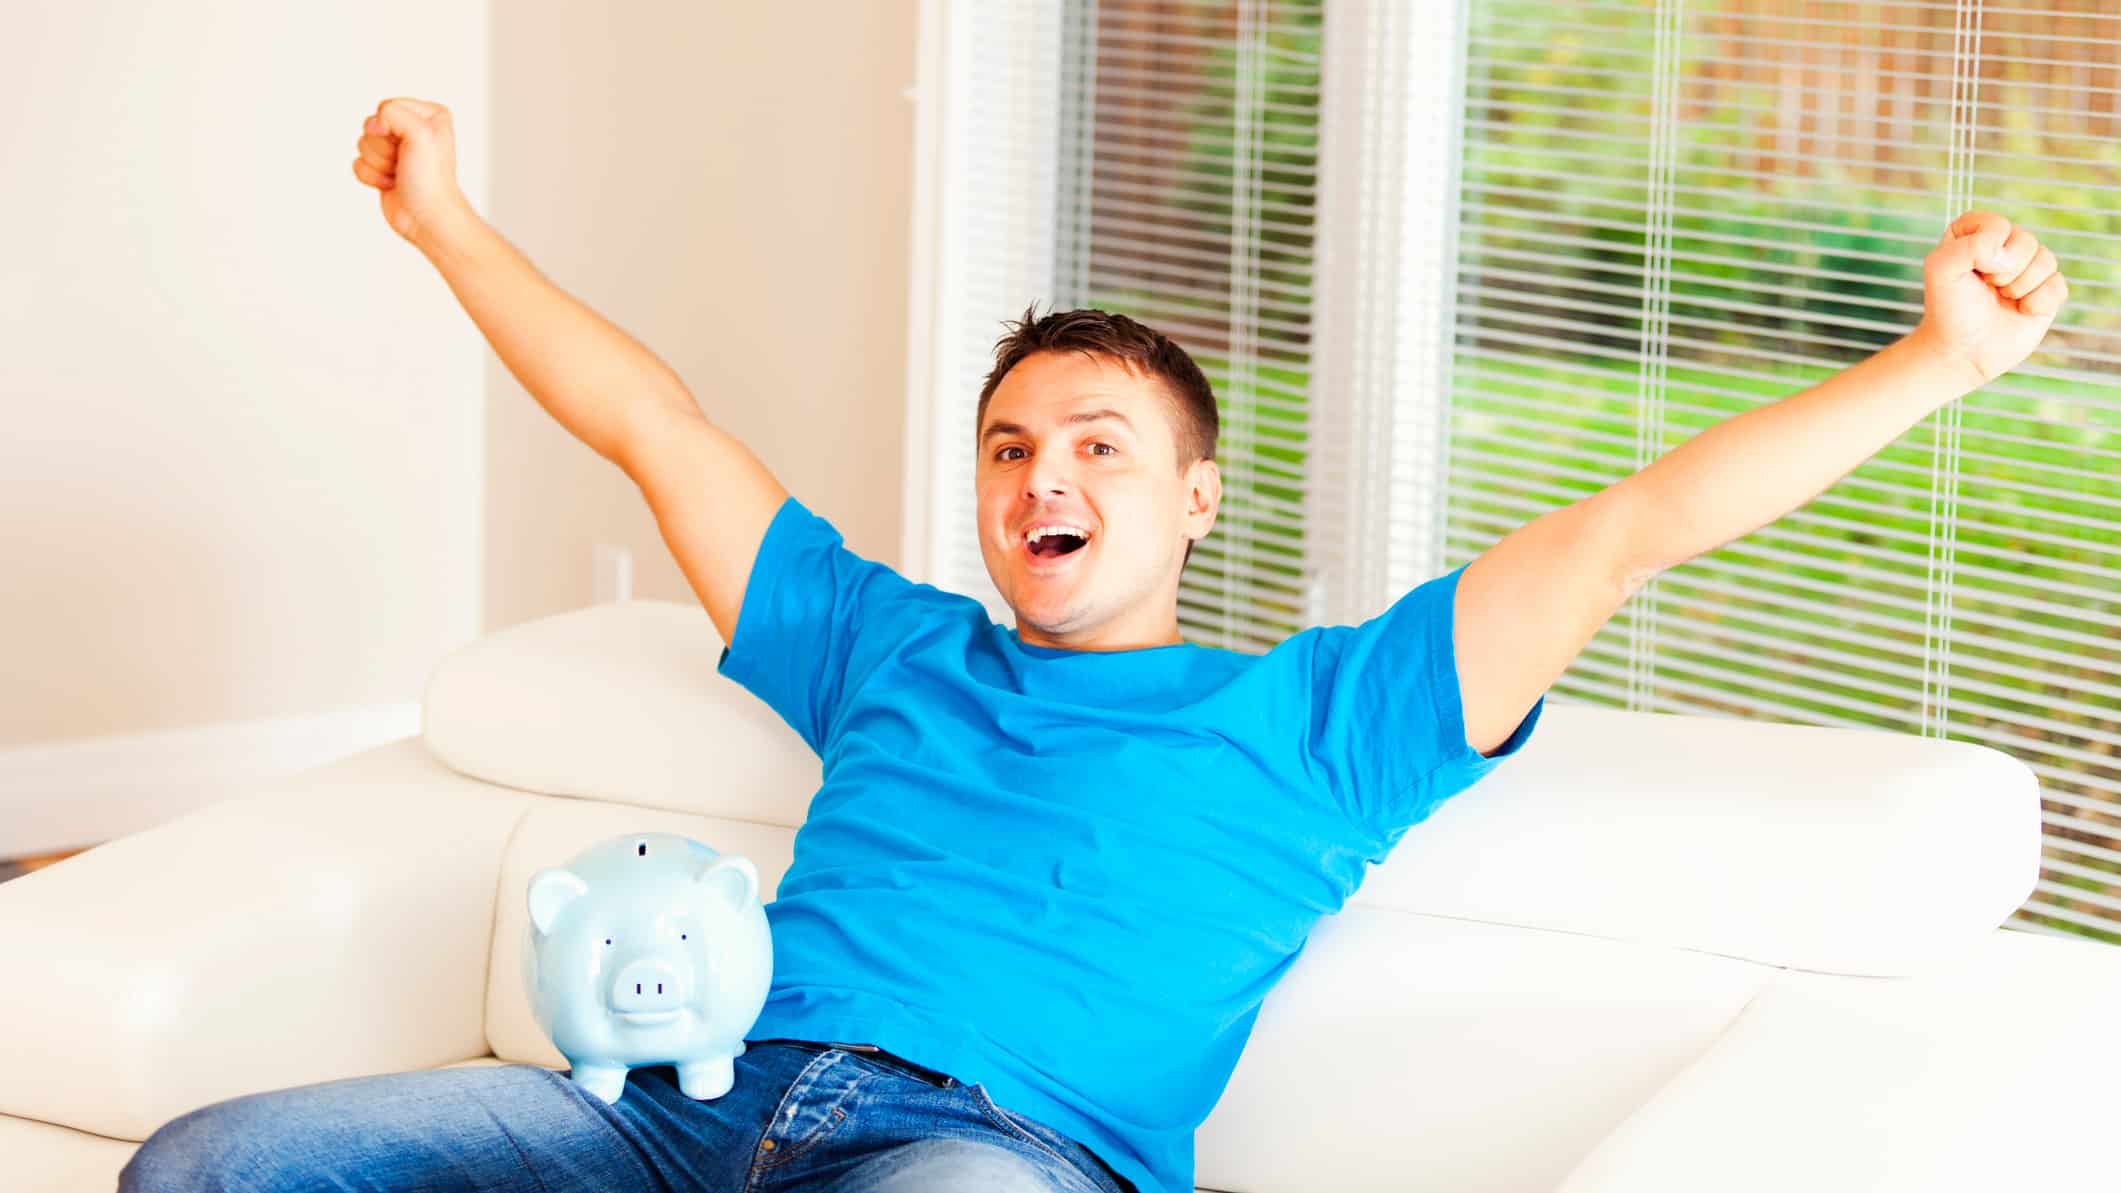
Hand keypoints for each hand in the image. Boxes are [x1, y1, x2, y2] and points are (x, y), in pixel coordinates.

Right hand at [351, 97, 469, 249]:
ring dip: (379, 163)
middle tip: (404, 162)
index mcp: (429, 115)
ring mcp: (397, 149)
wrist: (427, 217)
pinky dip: (371, 176)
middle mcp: (413, 129)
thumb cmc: (431, 180)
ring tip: (399, 174)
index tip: (409, 146)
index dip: (389, 127)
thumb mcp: (420, 133)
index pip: (386, 106)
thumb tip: (373, 124)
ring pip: (363, 144)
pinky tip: (391, 184)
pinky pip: (358, 163)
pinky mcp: (383, 167)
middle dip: (384, 148)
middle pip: (371, 125)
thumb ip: (392, 112)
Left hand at [1909, 210, 2067, 387]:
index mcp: (1974, 232)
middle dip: (2005, 271)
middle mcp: (2003, 245)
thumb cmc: (1949, 309)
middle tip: (1988, 288)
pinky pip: (2058, 284)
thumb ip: (1968, 246)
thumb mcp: (1941, 270)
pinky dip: (2038, 302)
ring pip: (2046, 259)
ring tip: (2002, 298)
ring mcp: (2027, 267)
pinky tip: (2021, 310)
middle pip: (2026, 240)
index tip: (1971, 272)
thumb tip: (2007, 254)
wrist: (1964, 352)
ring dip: (2020, 286)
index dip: (1986, 251)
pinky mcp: (2046, 290)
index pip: (1996, 224)